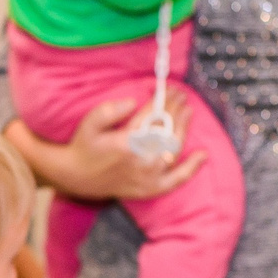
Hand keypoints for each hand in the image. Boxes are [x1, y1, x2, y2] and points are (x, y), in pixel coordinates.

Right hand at [5, 99, 201, 202]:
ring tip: (188, 111)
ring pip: (174, 149)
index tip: (171, 89)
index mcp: (127, 143)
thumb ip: (109, 111)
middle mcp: (141, 160)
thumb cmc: (83, 148)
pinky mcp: (150, 188)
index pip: (153, 116)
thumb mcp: (89, 124)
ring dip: (183, 128)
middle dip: (175, 110)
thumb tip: (132, 103)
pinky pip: (176, 180)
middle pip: (167, 130)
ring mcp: (148, 176)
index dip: (164, 100)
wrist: (75, 178)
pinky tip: (202, 154)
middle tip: (181, 95)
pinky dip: (191, 168)